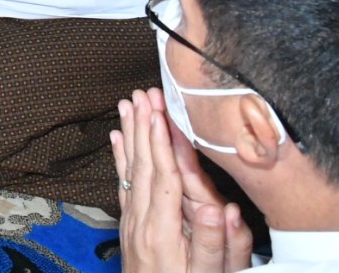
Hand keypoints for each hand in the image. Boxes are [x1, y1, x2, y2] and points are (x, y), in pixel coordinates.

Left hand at [113, 89, 252, 272]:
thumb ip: (214, 244)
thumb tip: (222, 209)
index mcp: (162, 231)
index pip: (162, 178)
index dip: (161, 144)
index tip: (160, 113)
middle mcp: (141, 222)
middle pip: (142, 166)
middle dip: (143, 127)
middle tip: (142, 94)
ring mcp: (131, 223)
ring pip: (129, 170)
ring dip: (129, 134)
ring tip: (127, 104)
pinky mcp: (129, 225)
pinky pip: (123, 184)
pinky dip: (120, 158)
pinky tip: (117, 138)